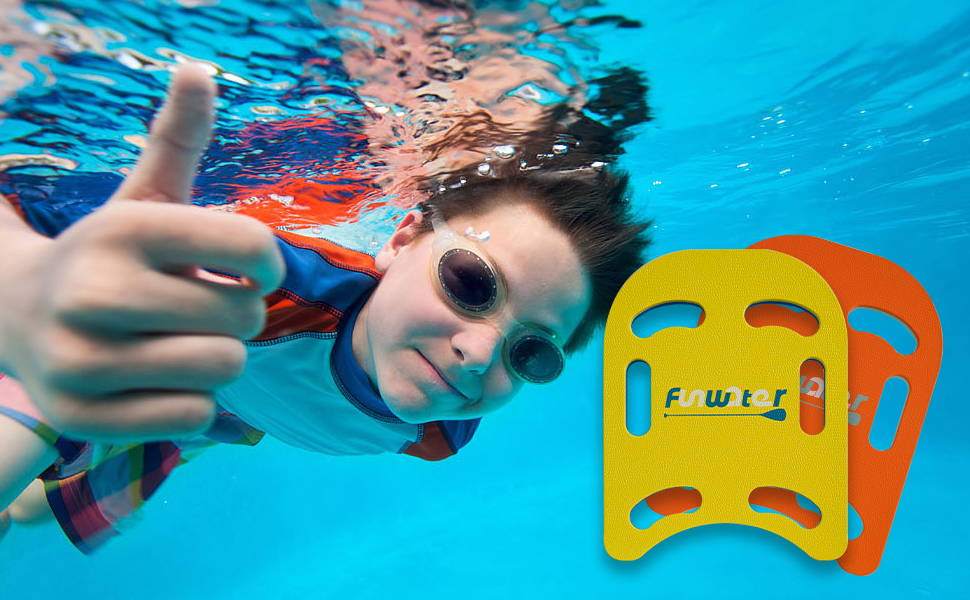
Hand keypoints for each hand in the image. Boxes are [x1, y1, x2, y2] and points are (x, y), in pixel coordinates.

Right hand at [0, 63, 284, 442]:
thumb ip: (177, 139)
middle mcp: (91, 291)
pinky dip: (193, 400)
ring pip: (224, 368)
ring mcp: (79, 361)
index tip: (247, 267)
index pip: (254, 245)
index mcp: (122, 227)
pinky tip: (156, 379)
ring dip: (219, 357)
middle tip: (201, 308)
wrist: (15, 315)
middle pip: (246, 317)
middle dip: (239, 313)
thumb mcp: (142, 196)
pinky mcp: (82, 417)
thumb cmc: (112, 255)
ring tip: (179, 341)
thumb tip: (199, 69)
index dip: (268, 262)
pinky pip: (197, 416)